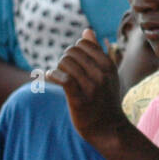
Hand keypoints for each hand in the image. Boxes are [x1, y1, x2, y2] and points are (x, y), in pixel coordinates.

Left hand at [47, 29, 127, 149]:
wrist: (108, 129)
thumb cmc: (104, 99)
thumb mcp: (107, 74)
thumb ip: (97, 51)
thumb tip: (87, 31)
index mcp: (108, 65)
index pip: (83, 43)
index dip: (73, 51)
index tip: (73, 64)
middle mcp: (101, 74)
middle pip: (71, 51)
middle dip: (64, 60)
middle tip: (64, 72)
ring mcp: (91, 87)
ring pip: (65, 63)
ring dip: (58, 69)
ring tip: (60, 78)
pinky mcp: (79, 100)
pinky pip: (63, 78)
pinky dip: (52, 75)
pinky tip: (50, 78)